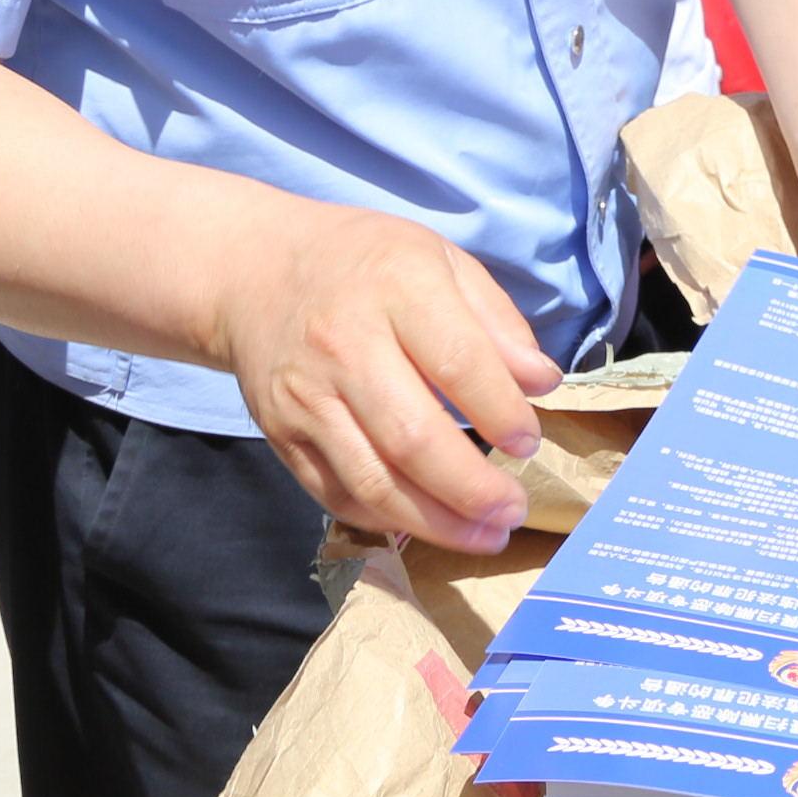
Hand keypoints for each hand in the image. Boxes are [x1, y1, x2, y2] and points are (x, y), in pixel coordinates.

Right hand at [210, 201, 562, 553]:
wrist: (255, 273)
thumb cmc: (367, 264)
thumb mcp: (442, 261)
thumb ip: (497, 322)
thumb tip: (542, 384)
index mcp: (397, 288)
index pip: (457, 361)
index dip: (501, 411)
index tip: (530, 441)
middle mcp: (345, 346)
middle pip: (412, 436)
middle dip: (472, 487)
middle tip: (514, 510)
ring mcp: (307, 397)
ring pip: (372, 480)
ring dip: (435, 522)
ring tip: (485, 536)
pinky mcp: (281, 435)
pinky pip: (336, 494)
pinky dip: (386, 520)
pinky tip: (428, 525)